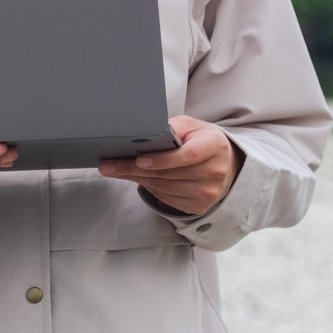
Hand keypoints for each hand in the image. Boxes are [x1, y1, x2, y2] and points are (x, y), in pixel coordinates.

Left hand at [96, 115, 242, 216]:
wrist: (225, 164)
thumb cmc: (202, 140)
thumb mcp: (192, 126)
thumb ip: (172, 128)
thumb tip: (143, 133)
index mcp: (215, 146)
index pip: (188, 156)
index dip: (163, 159)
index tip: (138, 159)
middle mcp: (215, 172)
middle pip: (169, 174)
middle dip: (134, 169)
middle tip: (108, 165)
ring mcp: (207, 192)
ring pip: (164, 188)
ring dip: (136, 179)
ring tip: (114, 169)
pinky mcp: (199, 206)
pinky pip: (166, 198)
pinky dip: (149, 188)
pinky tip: (136, 178)